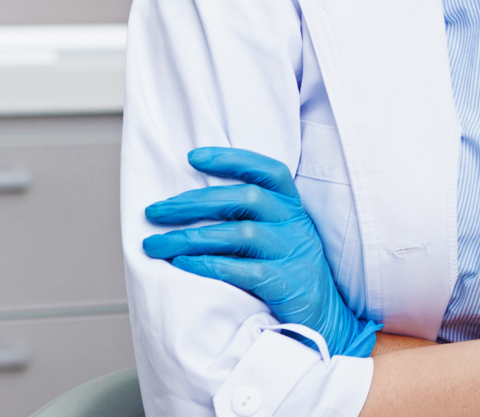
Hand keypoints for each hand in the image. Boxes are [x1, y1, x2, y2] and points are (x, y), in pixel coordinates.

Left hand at [142, 146, 381, 357]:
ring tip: (155, 244)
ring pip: (240, 233)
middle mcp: (295, 226)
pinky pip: (242, 270)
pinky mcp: (286, 284)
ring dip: (191, 237)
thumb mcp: (281, 240)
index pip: (269, 171)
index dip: (233, 159)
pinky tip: (182, 265)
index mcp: (293, 210)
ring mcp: (293, 254)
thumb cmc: (290, 277)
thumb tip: (192, 208)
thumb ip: (252, 221)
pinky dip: (208, 265)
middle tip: (154, 211)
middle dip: (194, 202)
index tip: (193, 157)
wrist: (325, 322)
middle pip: (247, 198)